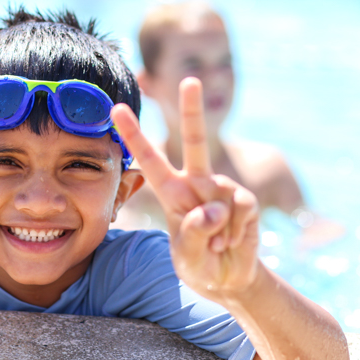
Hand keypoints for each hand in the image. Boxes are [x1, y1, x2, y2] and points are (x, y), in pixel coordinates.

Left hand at [112, 78, 260, 302]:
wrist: (228, 280)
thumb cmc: (198, 264)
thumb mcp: (186, 257)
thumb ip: (193, 234)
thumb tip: (214, 210)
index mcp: (171, 192)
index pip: (149, 160)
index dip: (133, 135)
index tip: (115, 109)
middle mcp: (196, 184)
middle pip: (194, 141)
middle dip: (192, 110)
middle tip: (189, 79)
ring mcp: (221, 190)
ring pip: (219, 197)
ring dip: (217, 233)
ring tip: (214, 247)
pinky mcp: (244, 201)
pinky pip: (239, 212)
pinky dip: (234, 234)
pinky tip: (230, 243)